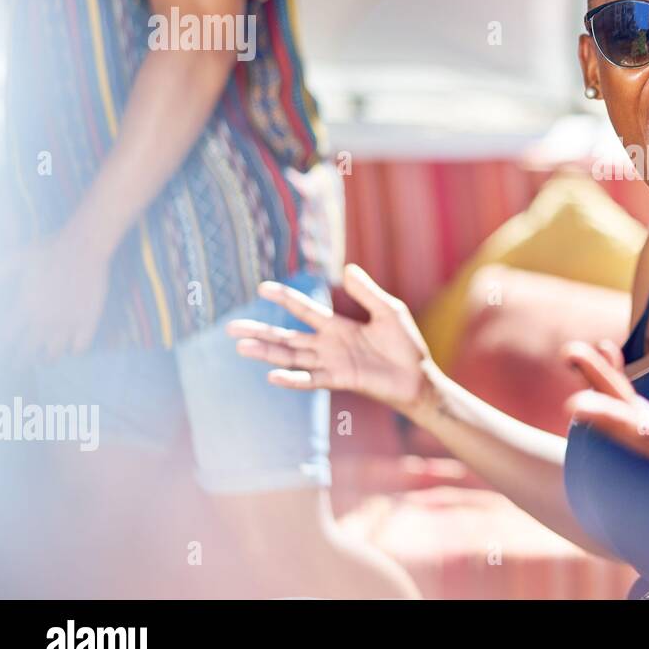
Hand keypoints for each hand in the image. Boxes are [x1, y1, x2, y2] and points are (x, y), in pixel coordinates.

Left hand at [0, 227, 111, 370]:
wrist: (84, 246)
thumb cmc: (48, 249)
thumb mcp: (16, 258)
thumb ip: (0, 274)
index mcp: (24, 307)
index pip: (6, 340)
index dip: (3, 349)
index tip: (4, 351)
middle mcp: (44, 320)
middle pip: (27, 355)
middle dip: (20, 362)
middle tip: (19, 363)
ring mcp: (68, 322)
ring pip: (53, 356)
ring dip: (47, 357)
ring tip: (45, 356)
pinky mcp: (88, 320)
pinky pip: (79, 348)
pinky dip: (73, 349)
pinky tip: (70, 343)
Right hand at [226, 263, 432, 411]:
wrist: (418, 376)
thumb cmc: (405, 344)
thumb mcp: (388, 311)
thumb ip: (367, 293)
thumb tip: (348, 269)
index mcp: (338, 327)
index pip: (304, 310)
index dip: (285, 298)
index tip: (262, 287)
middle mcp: (328, 345)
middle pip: (287, 337)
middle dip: (260, 331)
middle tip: (230, 327)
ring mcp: (331, 363)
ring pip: (292, 357)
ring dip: (266, 353)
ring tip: (241, 347)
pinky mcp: (340, 379)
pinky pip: (311, 379)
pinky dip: (292, 379)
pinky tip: (272, 375)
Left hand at [563, 343, 648, 529]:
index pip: (646, 431)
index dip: (609, 418)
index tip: (572, 405)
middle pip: (625, 420)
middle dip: (596, 386)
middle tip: (569, 352)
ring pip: (625, 415)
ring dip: (602, 383)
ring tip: (575, 351)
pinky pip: (634, 413)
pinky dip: (618, 389)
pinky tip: (612, 357)